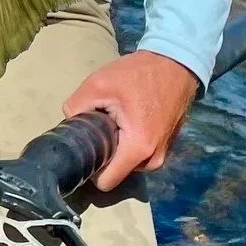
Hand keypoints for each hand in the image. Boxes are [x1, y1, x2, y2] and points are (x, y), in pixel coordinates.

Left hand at [63, 51, 199, 191]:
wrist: (176, 63)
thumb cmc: (139, 74)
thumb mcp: (98, 84)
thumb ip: (75, 107)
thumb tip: (69, 125)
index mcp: (138, 149)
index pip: (106, 182)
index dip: (91, 167)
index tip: (86, 148)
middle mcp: (153, 159)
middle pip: (116, 171)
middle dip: (106, 152)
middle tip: (104, 124)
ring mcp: (163, 154)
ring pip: (128, 162)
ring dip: (120, 146)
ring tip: (119, 118)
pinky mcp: (167, 146)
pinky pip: (141, 153)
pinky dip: (133, 141)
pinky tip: (131, 118)